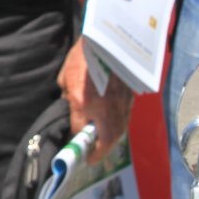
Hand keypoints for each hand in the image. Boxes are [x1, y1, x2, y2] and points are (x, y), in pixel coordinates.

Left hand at [59, 40, 133, 160]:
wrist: (111, 42)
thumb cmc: (85, 57)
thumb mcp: (66, 77)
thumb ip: (67, 95)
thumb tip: (69, 103)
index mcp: (84, 106)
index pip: (80, 135)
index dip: (75, 145)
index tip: (74, 152)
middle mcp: (106, 112)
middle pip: (105, 142)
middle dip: (98, 151)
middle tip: (90, 156)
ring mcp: (122, 108)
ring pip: (118, 133)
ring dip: (109, 140)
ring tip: (100, 144)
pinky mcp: (132, 102)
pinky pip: (124, 120)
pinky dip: (117, 126)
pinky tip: (110, 124)